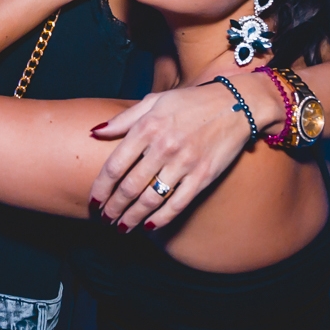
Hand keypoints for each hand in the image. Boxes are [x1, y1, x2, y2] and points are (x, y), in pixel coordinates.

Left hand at [89, 80, 251, 230]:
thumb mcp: (154, 101)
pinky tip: (149, 226)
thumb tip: (94, 132)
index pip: (115, 165)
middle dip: (114, 207)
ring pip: (151, 199)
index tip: (93, 201)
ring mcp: (184, 163)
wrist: (236, 104)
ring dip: (132, 217)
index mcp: (148, 127)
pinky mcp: (203, 176)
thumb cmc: (190, 102)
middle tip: (104, 219)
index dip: (101, 188)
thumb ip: (123, 119)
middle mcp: (164, 147)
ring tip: (121, 228)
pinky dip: (161, 218)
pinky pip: (178, 203)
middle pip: (130, 187)